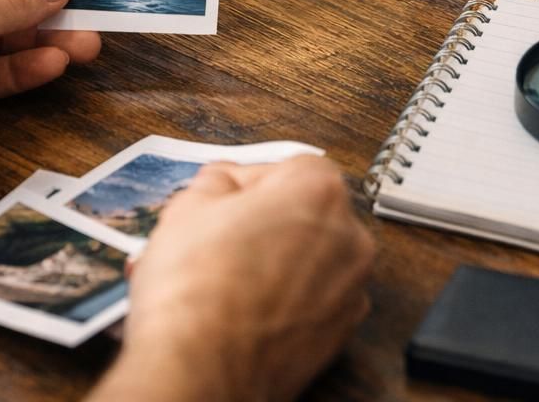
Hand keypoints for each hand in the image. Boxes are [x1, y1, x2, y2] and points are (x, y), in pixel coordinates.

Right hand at [92, 156, 374, 401]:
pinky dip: (285, 301)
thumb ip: (217, 180)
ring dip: (275, 261)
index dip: (245, 183)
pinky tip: (243, 309)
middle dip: (265, 221)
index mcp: (319, 190)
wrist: (201, 370)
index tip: (219, 201)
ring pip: (309, 258)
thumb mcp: (187, 204)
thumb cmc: (195, 287)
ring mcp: (351, 291)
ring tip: (225, 278)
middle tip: (218, 238)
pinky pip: (312, 301)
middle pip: (305, 213)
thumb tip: (225, 183)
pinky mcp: (341, 336)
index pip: (286, 167)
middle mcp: (349, 237)